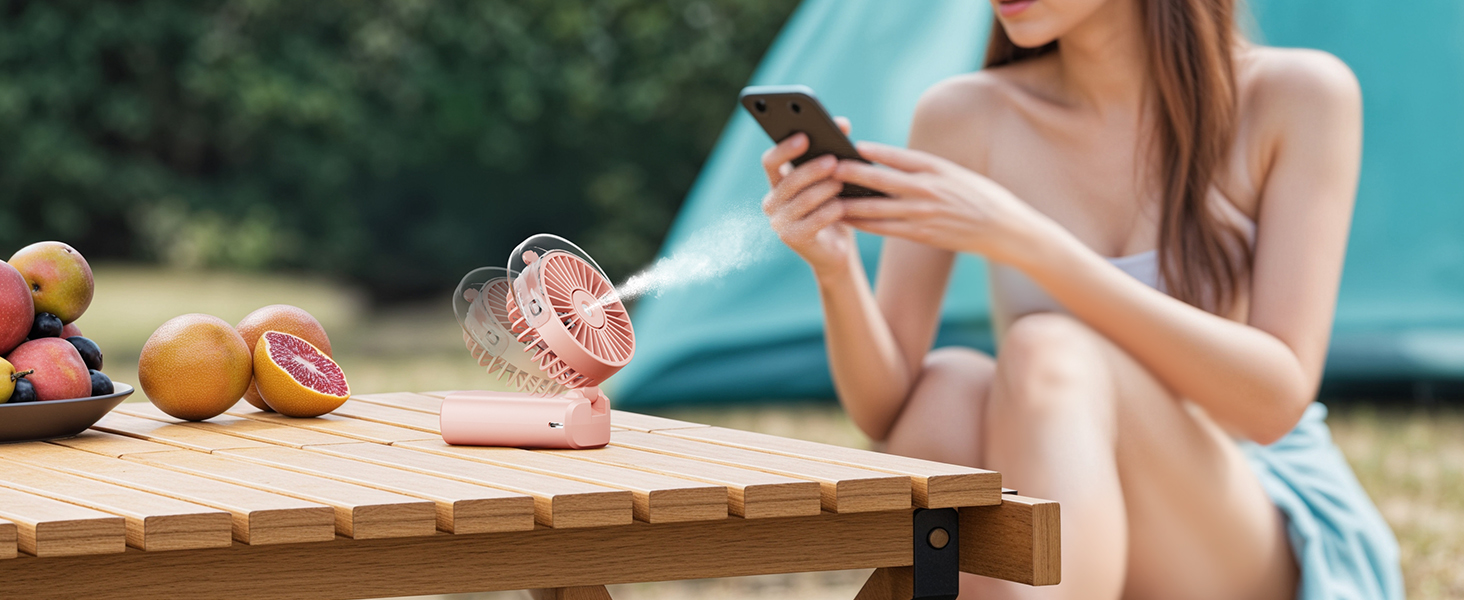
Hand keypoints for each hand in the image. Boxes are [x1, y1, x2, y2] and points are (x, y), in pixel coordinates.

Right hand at [760, 118, 857, 274]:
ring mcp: (779, 222)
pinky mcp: (793, 239)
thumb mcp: (832, 178)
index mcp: (777, 183)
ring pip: (803, 200)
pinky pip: (814, 220)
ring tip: (842, 182)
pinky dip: (831, 211)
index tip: (804, 136)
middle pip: (788, 180)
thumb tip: (844, 123)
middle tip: (833, 160)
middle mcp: (772, 202)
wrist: (836, 250)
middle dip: (812, 169)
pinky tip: (843, 206)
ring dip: (825, 189)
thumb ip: (834, 151)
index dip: (785, 148)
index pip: (770, 161)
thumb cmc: (833, 208)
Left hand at [833, 142, 1054, 265]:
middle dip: (853, 174)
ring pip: (878, 208)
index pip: (901, 157)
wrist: (1005, 229)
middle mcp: (929, 190)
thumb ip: (926, 169)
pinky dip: (865, 223)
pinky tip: (848, 219)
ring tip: (828, 196)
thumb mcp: (957, 173)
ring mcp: (925, 214)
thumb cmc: (980, 196)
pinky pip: (886, 229)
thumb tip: (893, 162)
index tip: (854, 145)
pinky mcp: (923, 235)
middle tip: (829, 168)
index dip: (876, 151)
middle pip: (883, 181)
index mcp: (939, 169)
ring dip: (851, 202)